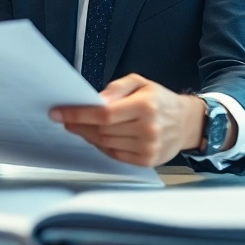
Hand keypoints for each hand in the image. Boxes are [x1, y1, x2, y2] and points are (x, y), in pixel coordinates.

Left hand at [50, 74, 207, 166]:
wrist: (186, 123)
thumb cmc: (160, 100)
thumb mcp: (141, 83)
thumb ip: (117, 88)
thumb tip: (96, 100)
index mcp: (145, 106)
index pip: (104, 114)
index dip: (78, 114)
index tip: (58, 113)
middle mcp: (148, 128)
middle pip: (102, 131)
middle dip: (79, 125)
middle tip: (65, 119)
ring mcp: (148, 147)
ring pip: (105, 144)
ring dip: (88, 136)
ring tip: (81, 127)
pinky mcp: (146, 161)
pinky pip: (114, 155)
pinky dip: (102, 146)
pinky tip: (97, 137)